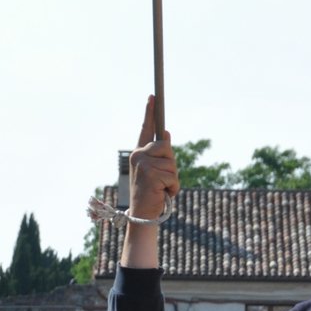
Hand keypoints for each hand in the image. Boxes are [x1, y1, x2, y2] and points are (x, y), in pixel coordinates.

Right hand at [127, 96, 177, 219]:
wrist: (143, 215)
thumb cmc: (151, 193)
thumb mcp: (155, 171)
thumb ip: (160, 154)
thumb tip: (168, 133)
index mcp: (138, 153)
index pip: (146, 129)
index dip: (150, 112)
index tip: (153, 96)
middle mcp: (138, 155)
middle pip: (166, 146)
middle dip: (171, 164)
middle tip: (161, 180)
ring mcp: (143, 165)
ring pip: (172, 162)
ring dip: (173, 178)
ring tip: (161, 189)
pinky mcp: (151, 175)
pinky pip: (173, 176)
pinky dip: (173, 188)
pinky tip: (163, 194)